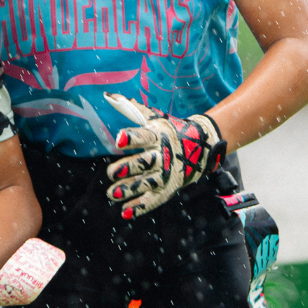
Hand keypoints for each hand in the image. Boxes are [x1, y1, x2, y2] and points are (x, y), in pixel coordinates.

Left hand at [103, 93, 225, 218]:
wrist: (200, 145)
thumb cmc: (168, 129)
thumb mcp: (152, 116)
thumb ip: (129, 108)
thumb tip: (107, 96)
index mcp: (157, 136)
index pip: (143, 136)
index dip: (132, 138)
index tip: (119, 139)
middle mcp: (162, 155)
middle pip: (144, 163)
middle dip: (128, 168)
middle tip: (111, 173)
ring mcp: (166, 173)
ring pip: (147, 183)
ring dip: (130, 189)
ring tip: (112, 194)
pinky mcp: (168, 188)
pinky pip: (154, 199)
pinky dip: (140, 207)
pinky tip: (125, 211)